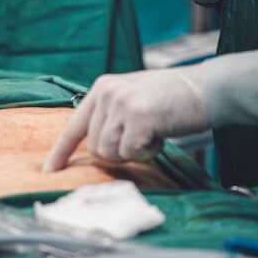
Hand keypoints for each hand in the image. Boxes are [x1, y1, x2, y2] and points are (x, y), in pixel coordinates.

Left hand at [43, 67, 208, 171]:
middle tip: (143, 136)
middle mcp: (107, 93)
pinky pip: (130, 153)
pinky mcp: (137, 118)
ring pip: (109, 153)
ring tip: (152, 132)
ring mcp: (120, 104)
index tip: (49, 171)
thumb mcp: (134, 97)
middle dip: (117, 151)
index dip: (60, 152)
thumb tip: (96, 148)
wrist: (209, 88)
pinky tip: (160, 134)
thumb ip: (112, 115)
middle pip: (94, 147)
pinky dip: (147, 152)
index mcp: (102, 87)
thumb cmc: (175, 98)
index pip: (74, 125)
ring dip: (133, 152)